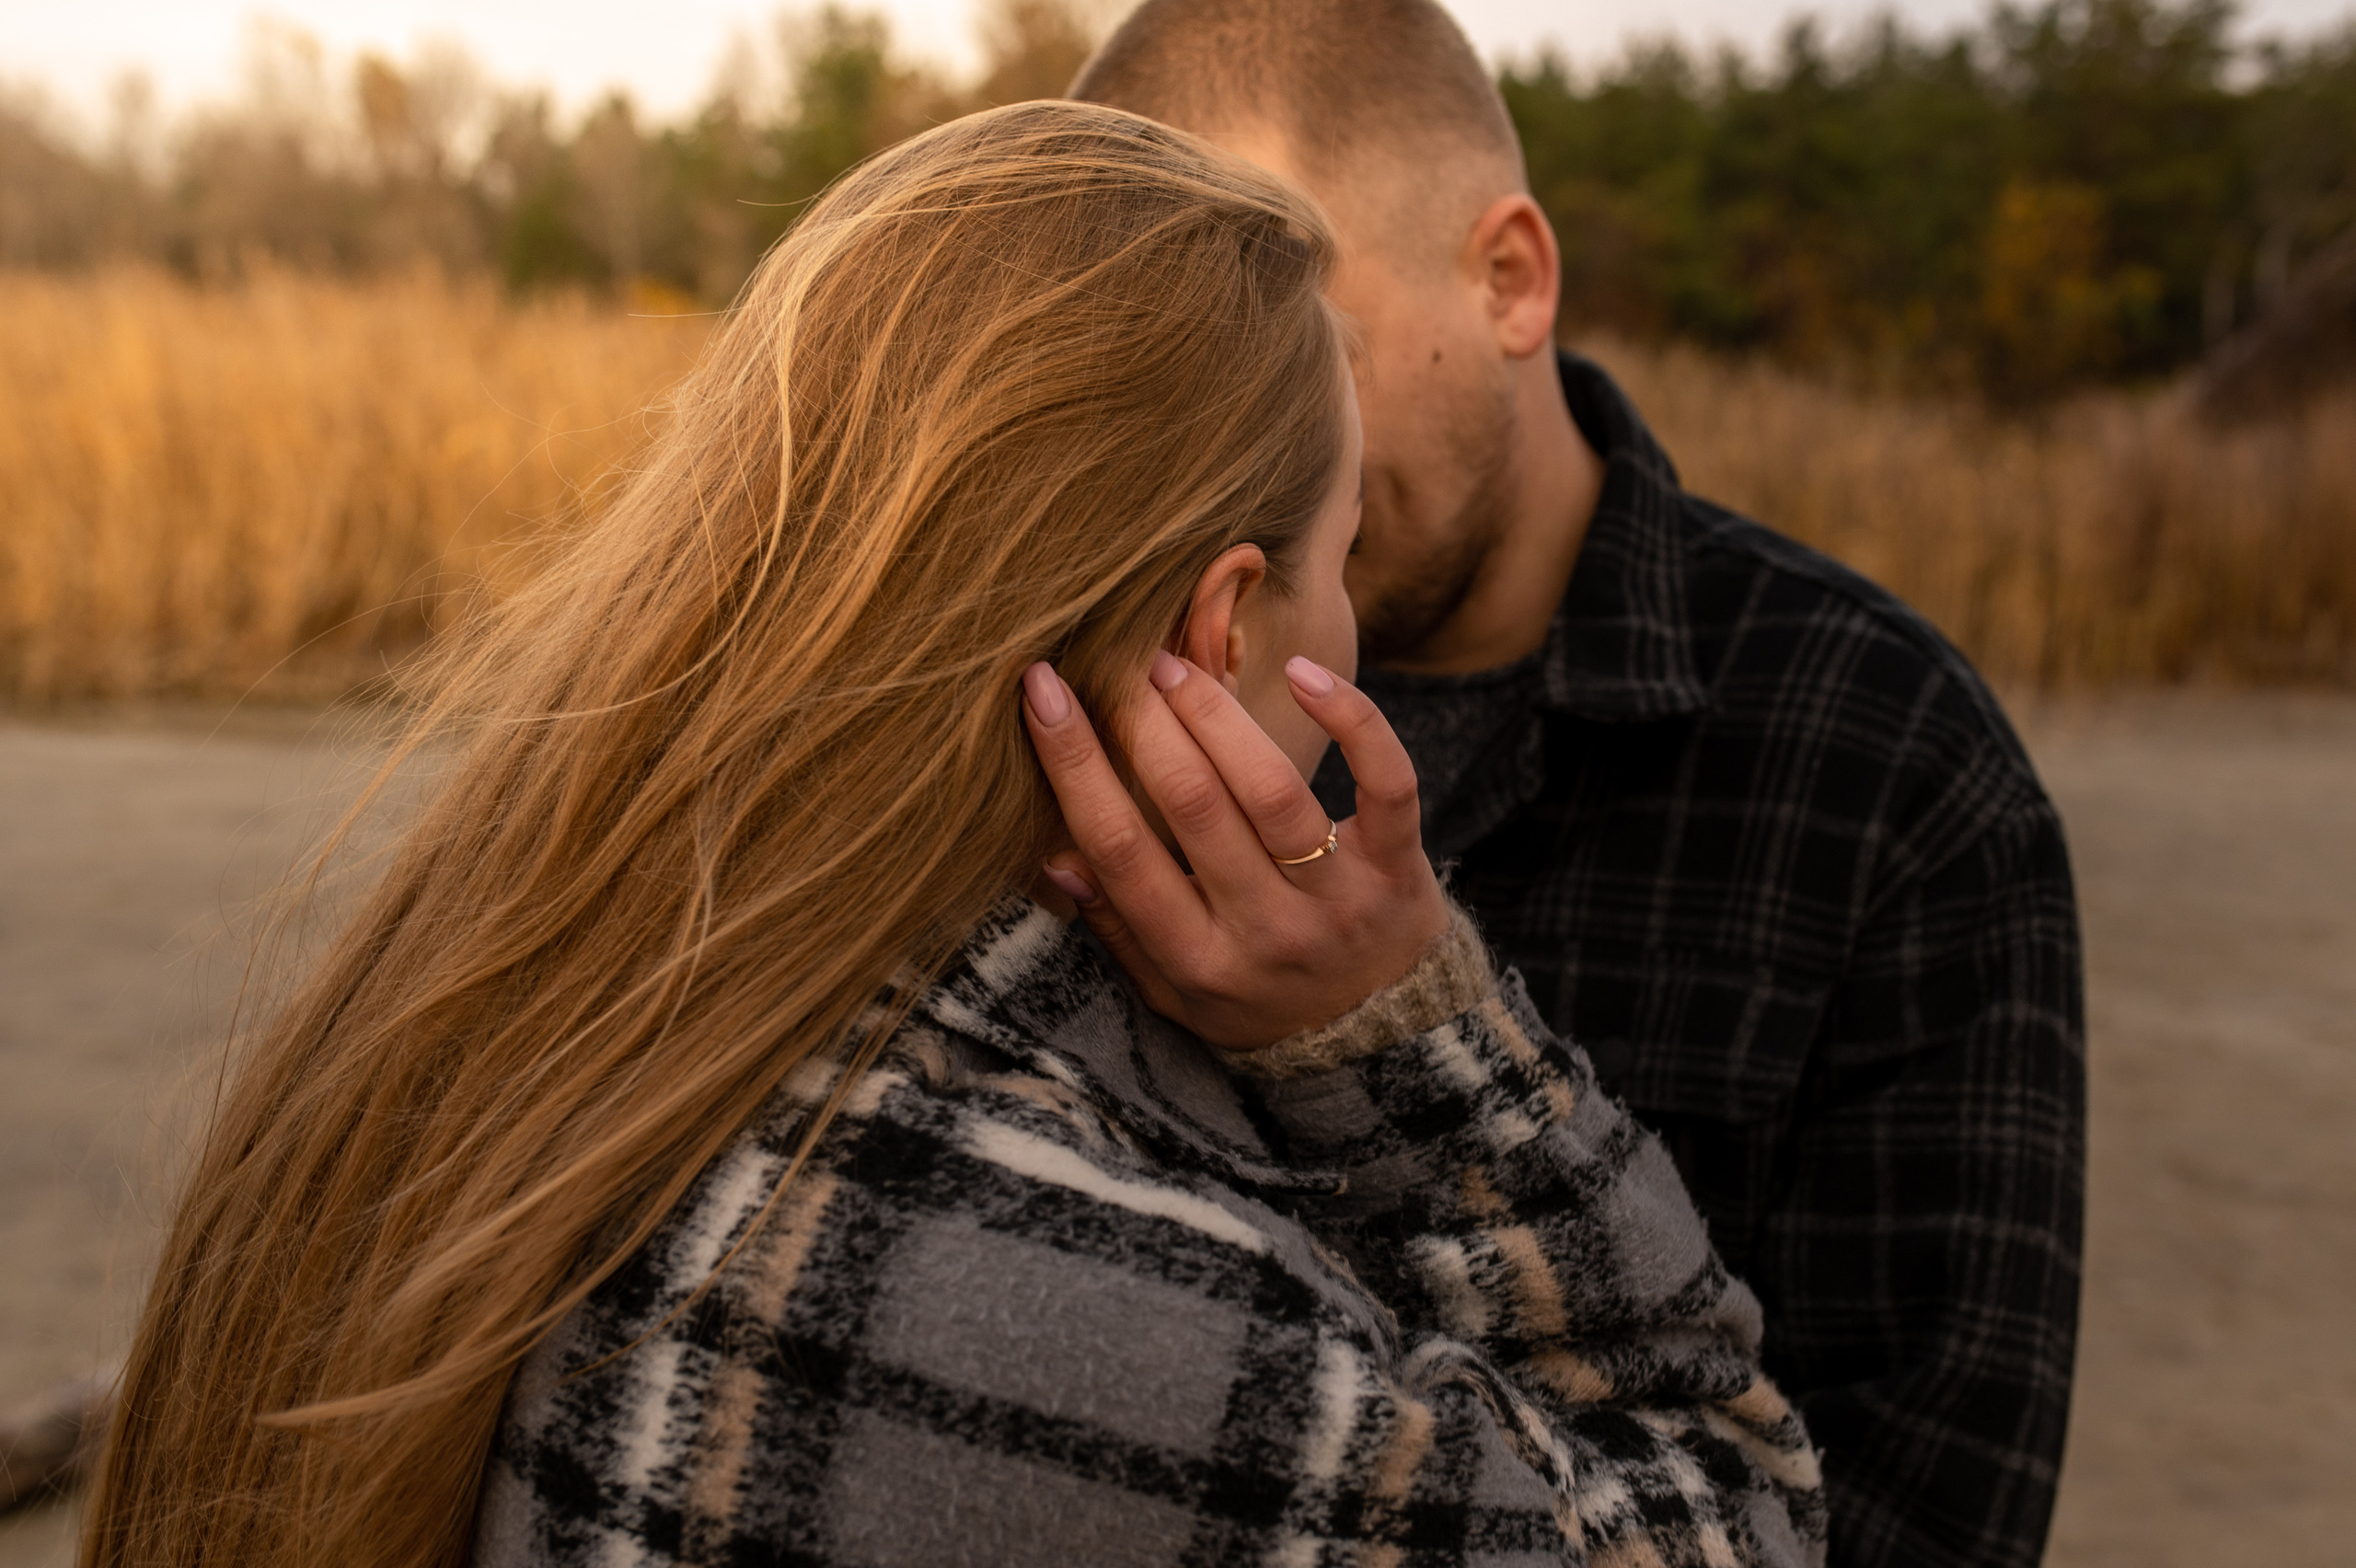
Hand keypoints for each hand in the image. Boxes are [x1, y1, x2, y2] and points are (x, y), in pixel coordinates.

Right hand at [1020, 651, 1449, 1050]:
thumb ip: (1116, 932)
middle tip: (1112, 663)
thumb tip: (1053, 857)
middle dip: (1141, 722)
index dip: (1074, 766)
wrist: (1381, 1043)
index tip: (1042, 693)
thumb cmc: (1258, 1001)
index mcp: (1198, 961)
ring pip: (1272, 789)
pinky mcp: (1398, 864)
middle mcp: (1267, 931)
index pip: (1120, 853)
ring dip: (1214, 713)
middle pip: (1193, 807)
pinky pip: (1386, 780)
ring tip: (1172, 666)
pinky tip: (1301, 671)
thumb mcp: (1173, 994)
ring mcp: (1339, 897)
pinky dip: (1351, 718)